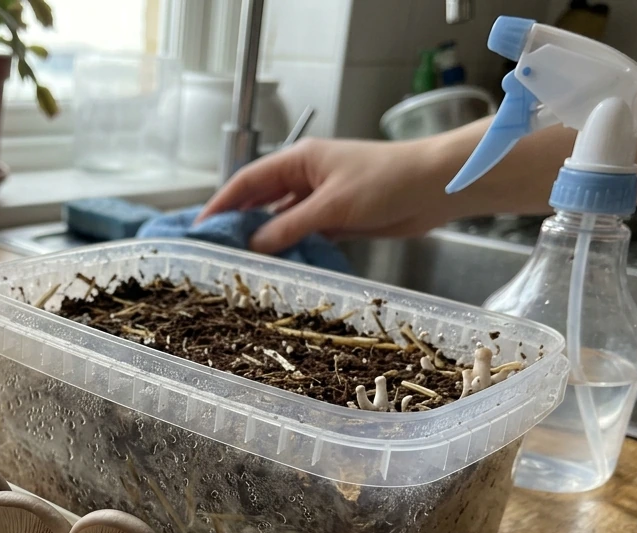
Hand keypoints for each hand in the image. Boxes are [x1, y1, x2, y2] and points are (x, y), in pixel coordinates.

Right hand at [196, 136, 466, 253]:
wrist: (436, 186)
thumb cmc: (388, 181)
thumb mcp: (333, 205)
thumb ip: (291, 226)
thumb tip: (255, 247)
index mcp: (299, 160)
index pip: (248, 181)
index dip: (221, 204)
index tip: (200, 229)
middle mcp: (306, 178)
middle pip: (260, 201)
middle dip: (237, 224)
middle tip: (214, 252)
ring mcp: (322, 199)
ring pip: (281, 221)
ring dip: (264, 240)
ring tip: (239, 265)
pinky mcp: (339, 219)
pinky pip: (303, 235)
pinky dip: (290, 249)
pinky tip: (277, 267)